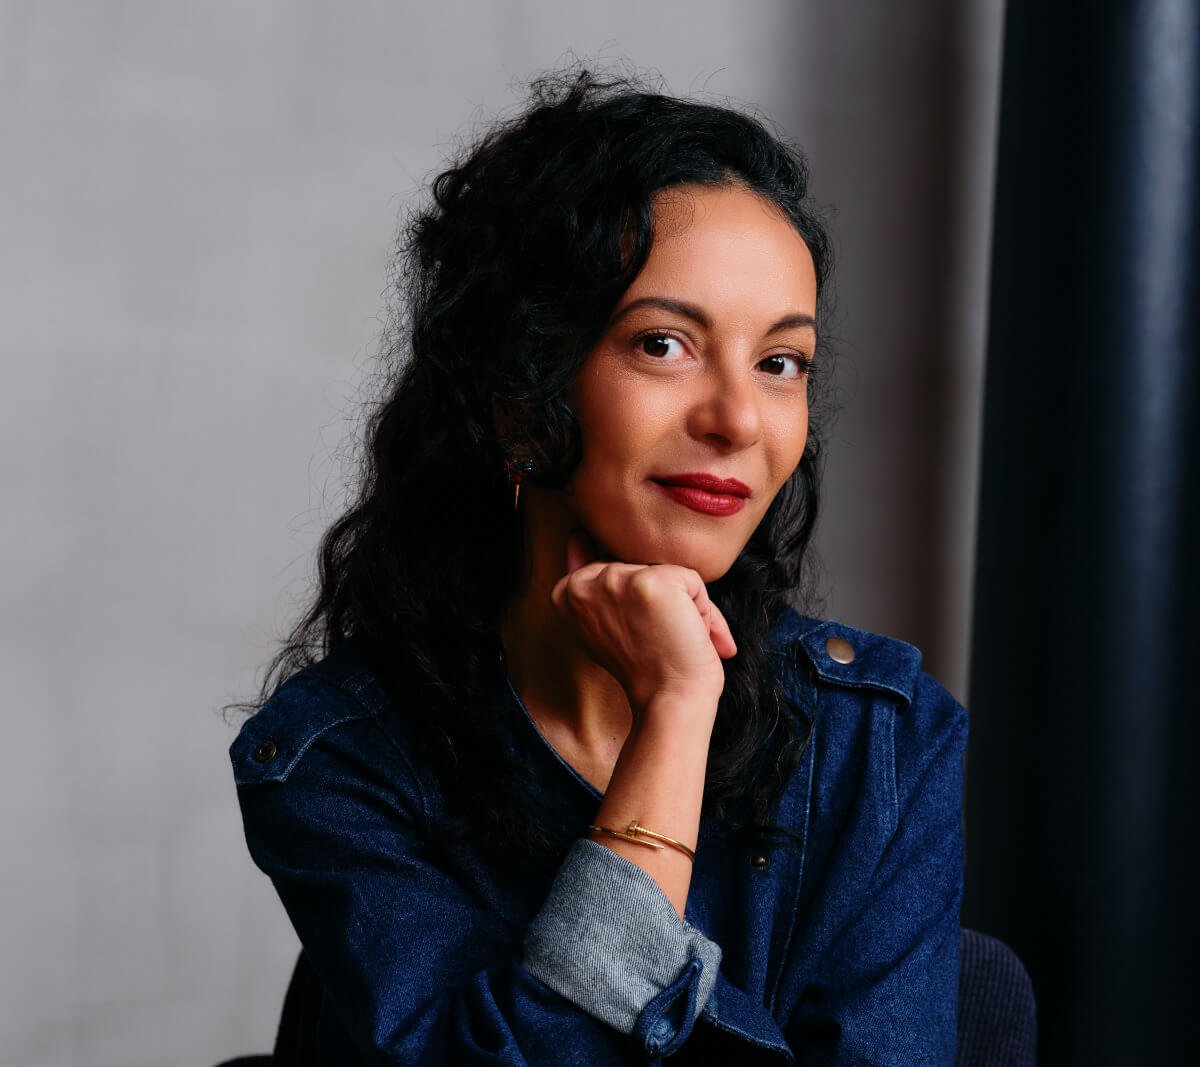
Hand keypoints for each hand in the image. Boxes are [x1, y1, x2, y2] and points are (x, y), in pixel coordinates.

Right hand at [550, 531, 736, 717]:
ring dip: (684, 608)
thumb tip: (576, 535)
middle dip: (663, 604)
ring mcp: (616, 580)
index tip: (635, 635)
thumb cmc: (644, 668)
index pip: (614, 567)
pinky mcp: (650, 582)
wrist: (668, 702)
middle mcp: (584, 583)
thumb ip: (590, 579)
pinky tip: (688, 637)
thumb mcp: (603, 622)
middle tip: (657, 641)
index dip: (636, 604)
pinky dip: (702, 611)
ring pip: (669, 573)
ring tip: (673, 639)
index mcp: (566, 591)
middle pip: (643, 566)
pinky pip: (692, 581)